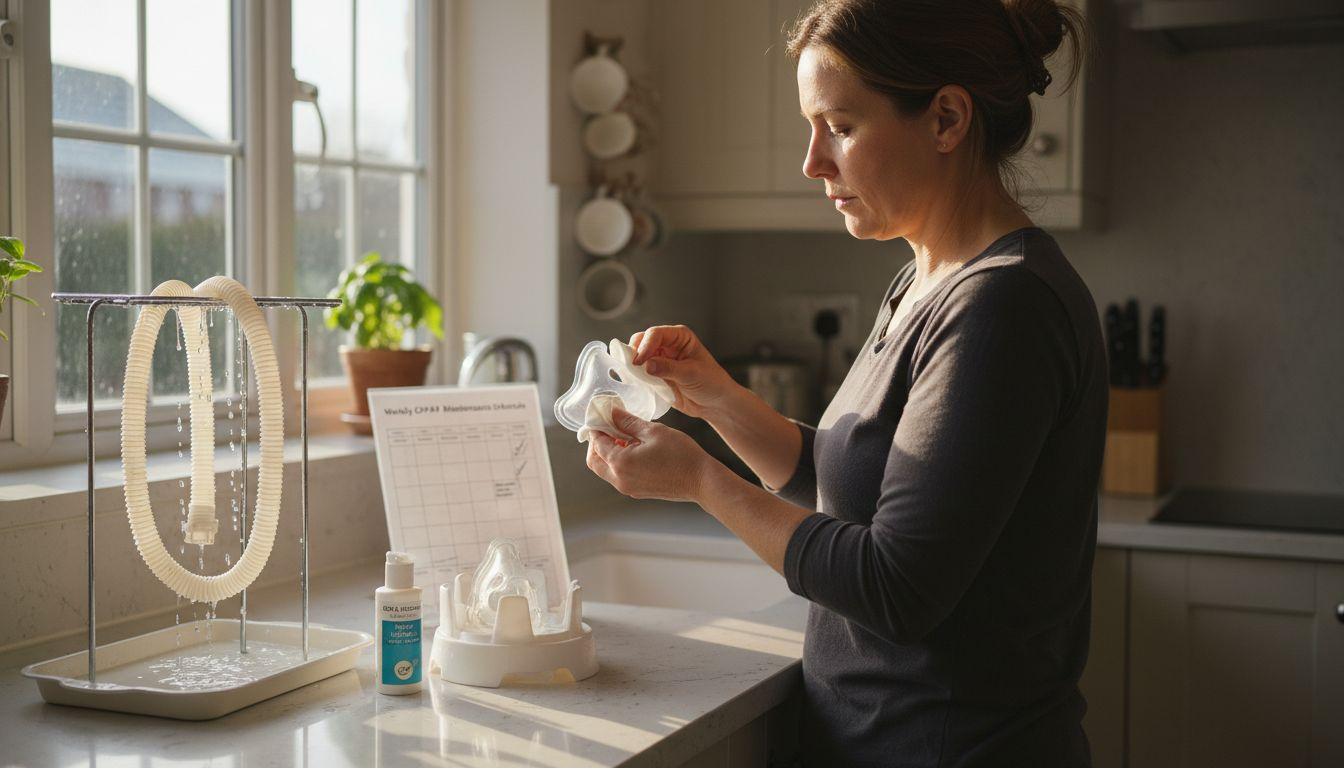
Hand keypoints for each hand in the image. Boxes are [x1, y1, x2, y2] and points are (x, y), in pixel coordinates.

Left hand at [586, 407, 717, 502]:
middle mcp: (619, 479)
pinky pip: (618, 476)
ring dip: (608, 453)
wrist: (701, 480)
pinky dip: (618, 462)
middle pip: (594, 461)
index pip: (597, 443)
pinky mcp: (637, 491)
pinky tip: (634, 449)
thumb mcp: (654, 431)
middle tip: (609, 427)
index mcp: (620, 463)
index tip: (601, 415)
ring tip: (624, 436)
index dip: (596, 427)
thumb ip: (629, 422)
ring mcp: (628, 488)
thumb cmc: (681, 455)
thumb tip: (614, 414)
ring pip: (605, 470)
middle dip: (597, 443)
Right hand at [628, 325, 740, 420]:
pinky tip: (636, 384)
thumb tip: (646, 365)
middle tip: (633, 369)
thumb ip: (669, 368)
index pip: (655, 334)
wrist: (715, 403)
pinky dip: (635, 377)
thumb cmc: (711, 383)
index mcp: (679, 336)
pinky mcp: (655, 374)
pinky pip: (639, 373)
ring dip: (633, 366)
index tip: (639, 362)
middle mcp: (667, 345)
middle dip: (635, 353)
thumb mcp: (692, 374)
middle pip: (642, 341)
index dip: (644, 346)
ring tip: (634, 378)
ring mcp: (660, 359)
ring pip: (637, 356)